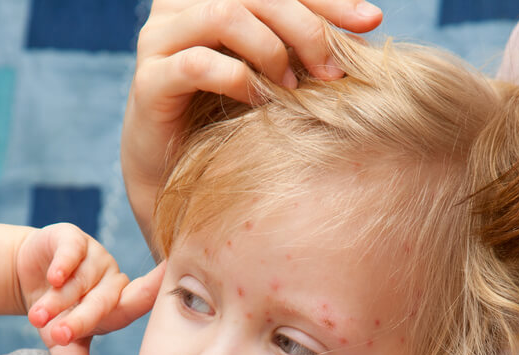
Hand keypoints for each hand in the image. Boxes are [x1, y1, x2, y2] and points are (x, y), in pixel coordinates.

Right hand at [16, 224, 163, 354]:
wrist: (25, 277)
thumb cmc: (55, 314)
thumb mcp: (63, 345)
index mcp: (119, 305)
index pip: (140, 303)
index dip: (155, 291)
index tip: (170, 278)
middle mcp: (112, 279)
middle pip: (103, 302)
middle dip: (79, 320)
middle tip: (59, 335)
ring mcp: (94, 257)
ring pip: (80, 281)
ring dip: (58, 300)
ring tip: (38, 317)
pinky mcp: (70, 238)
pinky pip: (72, 252)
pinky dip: (63, 266)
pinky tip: (53, 277)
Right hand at [122, 0, 382, 240]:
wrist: (176, 173)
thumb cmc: (231, 116)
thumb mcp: (276, 70)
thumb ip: (308, 42)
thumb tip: (370, 20)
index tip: (370, 21)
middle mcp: (179, 4)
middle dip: (305, 27)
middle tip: (333, 71)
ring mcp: (159, 39)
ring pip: (223, 14)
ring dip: (270, 50)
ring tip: (291, 89)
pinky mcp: (148, 80)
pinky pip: (197, 63)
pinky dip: (238, 80)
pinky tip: (259, 103)